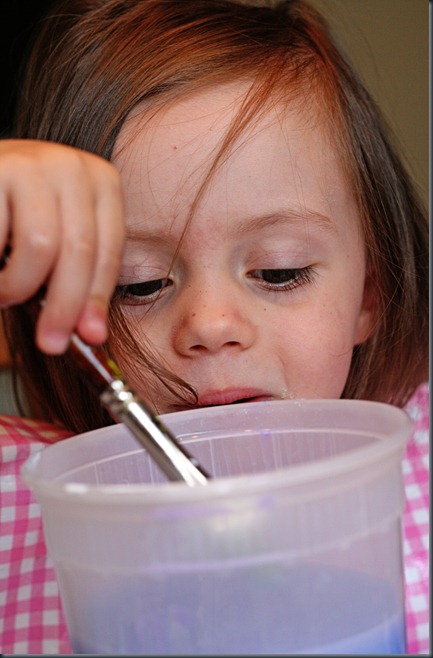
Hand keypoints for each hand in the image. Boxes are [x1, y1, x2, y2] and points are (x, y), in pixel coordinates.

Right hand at [0, 139, 124, 352]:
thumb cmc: (18, 217)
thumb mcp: (58, 239)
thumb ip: (76, 278)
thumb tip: (91, 333)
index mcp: (102, 182)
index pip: (109, 251)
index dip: (98, 298)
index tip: (91, 337)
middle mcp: (73, 166)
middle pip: (81, 250)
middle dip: (65, 305)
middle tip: (49, 342)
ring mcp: (34, 162)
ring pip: (42, 246)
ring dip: (19, 285)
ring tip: (4, 294)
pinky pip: (1, 237)